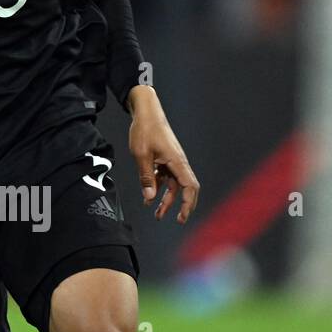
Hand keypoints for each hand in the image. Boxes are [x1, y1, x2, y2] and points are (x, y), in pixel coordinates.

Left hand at [126, 85, 199, 223]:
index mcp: (177, 161)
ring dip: (167, 200)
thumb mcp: (141, 155)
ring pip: (174, 185)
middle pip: (186, 188)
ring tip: (157, 214)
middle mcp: (178, 162)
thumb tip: (150, 196)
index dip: (188, 203)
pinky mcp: (165, 159)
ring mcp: (172, 161)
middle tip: (178, 220)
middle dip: (182, 205)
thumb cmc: (144, 129)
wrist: (145, 111)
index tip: (182, 217)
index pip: (190, 187)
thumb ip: (146, 177)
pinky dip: (159, 188)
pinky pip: (165, 177)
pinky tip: (148, 197)